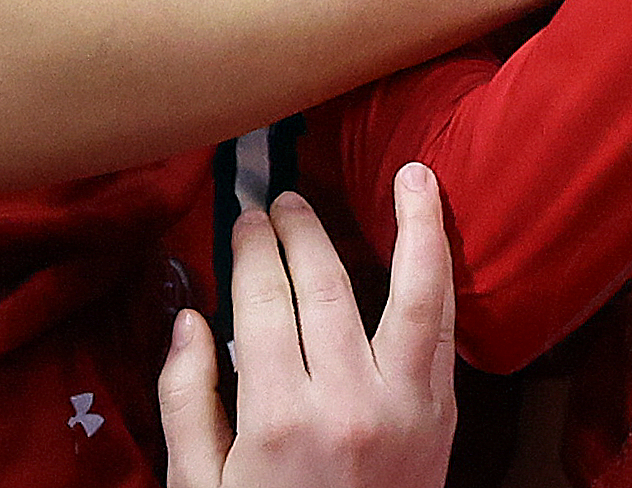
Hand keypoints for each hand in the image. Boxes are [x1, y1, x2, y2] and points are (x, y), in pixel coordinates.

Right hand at [161, 174, 456, 487]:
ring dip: (414, 225)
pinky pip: (444, 330)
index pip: (264, 300)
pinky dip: (443, 276)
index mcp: (280, 417)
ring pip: (414, 293)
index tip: (245, 218)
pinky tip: (438, 237)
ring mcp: (407, 407)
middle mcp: (349, 402)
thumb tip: (189, 318)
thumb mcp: (198, 487)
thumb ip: (187, 400)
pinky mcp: (442, 416)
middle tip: (283, 198)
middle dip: (302, 231)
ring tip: (410, 174)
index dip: (253, 248)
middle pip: (327, 285)